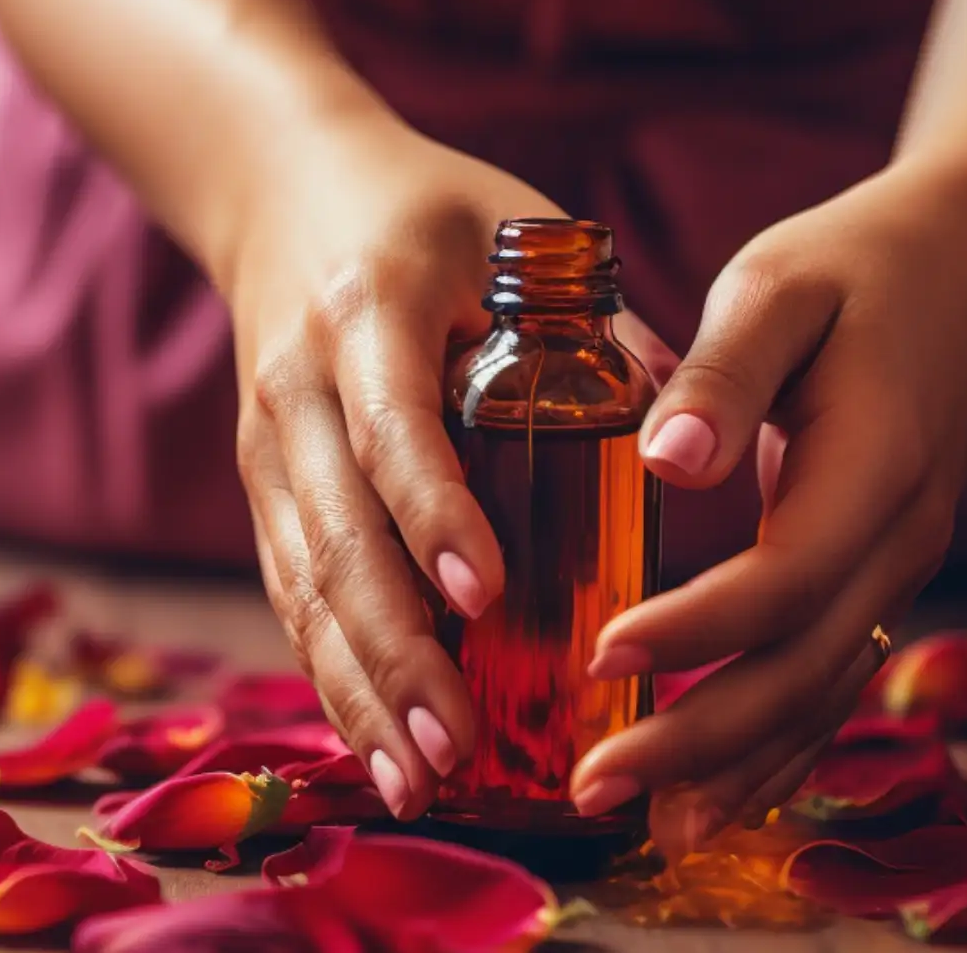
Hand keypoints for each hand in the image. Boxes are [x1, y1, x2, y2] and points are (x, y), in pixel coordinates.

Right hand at [210, 113, 673, 820]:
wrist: (279, 187)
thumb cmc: (428, 212)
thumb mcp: (519, 229)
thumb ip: (603, 324)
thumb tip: (702, 436)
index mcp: (370, 310)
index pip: (393, 425)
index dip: (432, 512)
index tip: (484, 594)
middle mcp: (298, 383)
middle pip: (336, 535)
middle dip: (394, 649)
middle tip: (458, 741)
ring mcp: (267, 442)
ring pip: (303, 583)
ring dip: (359, 687)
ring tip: (421, 778)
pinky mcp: (264, 486)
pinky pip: (293, 593)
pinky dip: (334, 676)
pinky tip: (383, 749)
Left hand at [566, 165, 966, 842]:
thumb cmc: (856, 262)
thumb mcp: (779, 283)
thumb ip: (724, 370)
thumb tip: (667, 460)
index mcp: (878, 464)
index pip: (781, 580)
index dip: (692, 630)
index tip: (599, 655)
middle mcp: (905, 535)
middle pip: (803, 669)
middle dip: (701, 741)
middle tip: (595, 788)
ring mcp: (904, 563)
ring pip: (824, 692)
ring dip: (738, 765)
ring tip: (647, 827)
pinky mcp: (884, 570)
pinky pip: (836, 677)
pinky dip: (780, 743)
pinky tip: (717, 794)